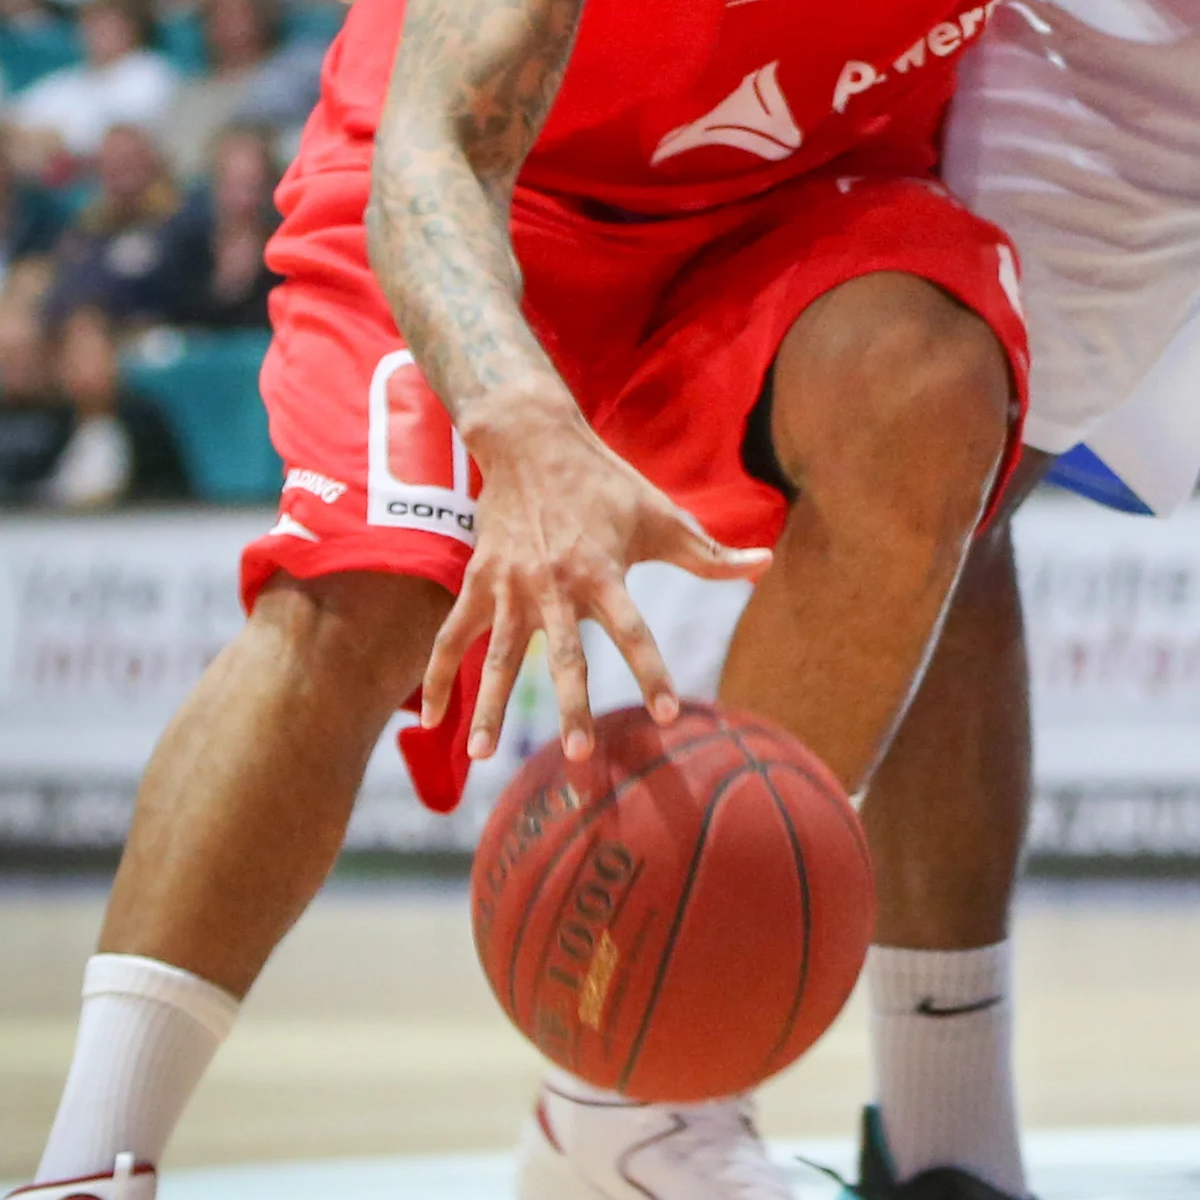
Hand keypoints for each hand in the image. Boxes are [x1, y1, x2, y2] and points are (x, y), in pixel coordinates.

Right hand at [418, 403, 770, 763]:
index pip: (633, 631)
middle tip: (579, 754)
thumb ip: (709, 554)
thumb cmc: (605, 483)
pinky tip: (433, 723)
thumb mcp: (660, 514)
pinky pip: (451, 638)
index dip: (651, 673)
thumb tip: (766, 566)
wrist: (531, 442)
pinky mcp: (478, 583)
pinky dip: (438, 678)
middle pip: (563, 656)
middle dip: (571, 706)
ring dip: (489, 707)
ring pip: (496, 657)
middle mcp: (554, 584)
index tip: (668, 716)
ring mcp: (509, 586)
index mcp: (602, 571)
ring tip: (483, 757)